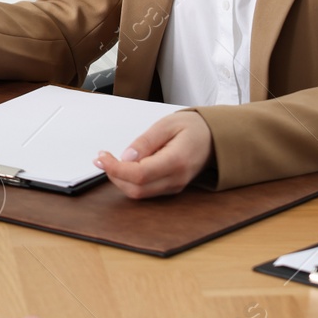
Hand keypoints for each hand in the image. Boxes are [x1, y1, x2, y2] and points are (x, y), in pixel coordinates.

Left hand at [93, 110, 212, 198]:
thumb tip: (126, 157)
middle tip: (102, 157)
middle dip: (114, 175)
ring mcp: (174, 186)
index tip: (102, 156)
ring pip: (139, 193)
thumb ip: (145, 142)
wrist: (215, 138)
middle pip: (136, 189)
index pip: (139, 175)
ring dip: (120, 179)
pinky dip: (130, 181)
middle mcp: (176, 179)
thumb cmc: (193, 127)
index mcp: (176, 161)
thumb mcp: (167, 124)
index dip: (116, 168)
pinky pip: (146, 191)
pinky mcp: (171, 188)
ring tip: (109, 160)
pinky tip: (123, 166)